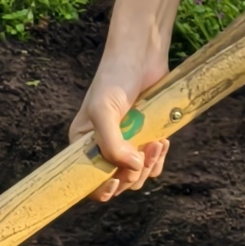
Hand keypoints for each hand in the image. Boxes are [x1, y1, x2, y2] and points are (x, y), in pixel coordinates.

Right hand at [72, 20, 177, 200]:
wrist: (141, 57)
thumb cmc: (114, 79)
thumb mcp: (104, 111)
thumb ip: (111, 143)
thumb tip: (132, 168)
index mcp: (83, 144)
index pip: (87, 180)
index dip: (100, 188)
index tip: (113, 181)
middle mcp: (102, 148)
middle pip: (116, 182)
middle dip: (131, 173)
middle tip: (141, 154)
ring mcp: (126, 145)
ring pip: (136, 175)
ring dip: (148, 164)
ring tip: (156, 143)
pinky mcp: (145, 139)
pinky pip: (152, 165)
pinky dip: (158, 158)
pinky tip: (161, 140)